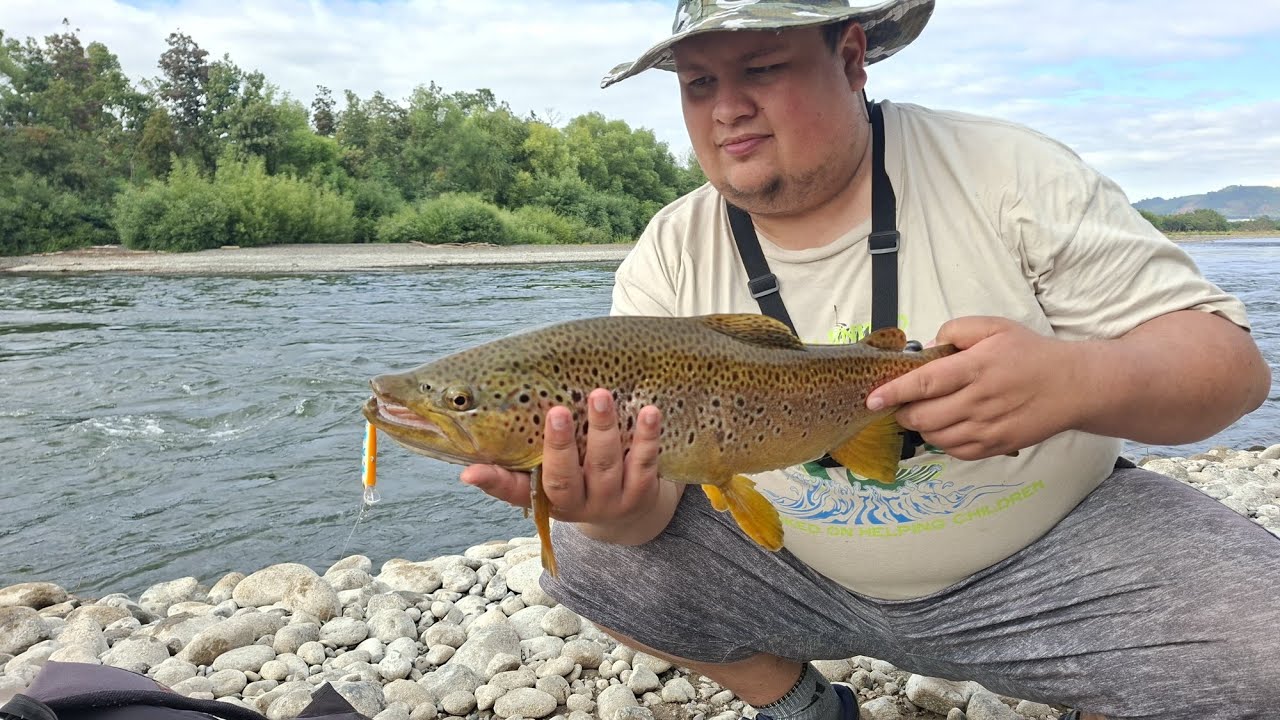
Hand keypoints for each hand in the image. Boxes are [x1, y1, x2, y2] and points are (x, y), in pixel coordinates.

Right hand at [459, 389, 674, 543]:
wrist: (627, 514)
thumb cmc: (574, 485)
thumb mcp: (542, 485)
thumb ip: (509, 473)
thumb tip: (466, 471)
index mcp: (548, 501)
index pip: (519, 491)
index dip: (498, 481)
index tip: (473, 468)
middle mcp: (580, 505)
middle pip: (568, 477)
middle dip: (561, 445)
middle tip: (558, 410)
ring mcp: (613, 499)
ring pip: (607, 465)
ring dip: (605, 429)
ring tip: (601, 395)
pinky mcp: (643, 491)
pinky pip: (645, 462)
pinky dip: (646, 436)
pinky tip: (648, 411)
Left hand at [865, 316, 1083, 460]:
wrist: (1073, 386)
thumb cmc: (1031, 354)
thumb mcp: (994, 327)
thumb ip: (955, 331)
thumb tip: (927, 348)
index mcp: (976, 367)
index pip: (924, 383)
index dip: (893, 392)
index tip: (872, 398)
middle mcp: (979, 400)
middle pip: (923, 417)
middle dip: (902, 412)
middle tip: (900, 403)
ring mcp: (988, 427)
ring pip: (935, 437)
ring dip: (920, 427)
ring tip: (924, 413)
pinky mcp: (995, 446)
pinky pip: (955, 451)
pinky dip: (942, 441)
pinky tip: (947, 425)